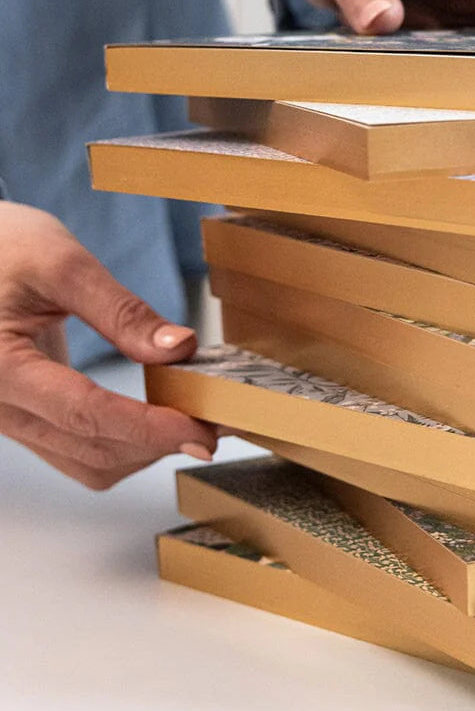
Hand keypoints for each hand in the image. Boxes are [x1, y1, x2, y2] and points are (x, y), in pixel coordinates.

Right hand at [0, 203, 217, 489]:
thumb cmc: (3, 247)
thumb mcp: (62, 263)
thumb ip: (121, 311)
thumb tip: (180, 349)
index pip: (84, 413)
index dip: (148, 427)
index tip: (200, 428)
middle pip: (90, 448)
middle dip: (158, 441)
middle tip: (217, 422)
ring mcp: (8, 418)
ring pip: (87, 463)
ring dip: (144, 451)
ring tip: (194, 419)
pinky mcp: (25, 418)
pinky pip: (77, 453)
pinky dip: (124, 445)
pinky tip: (159, 419)